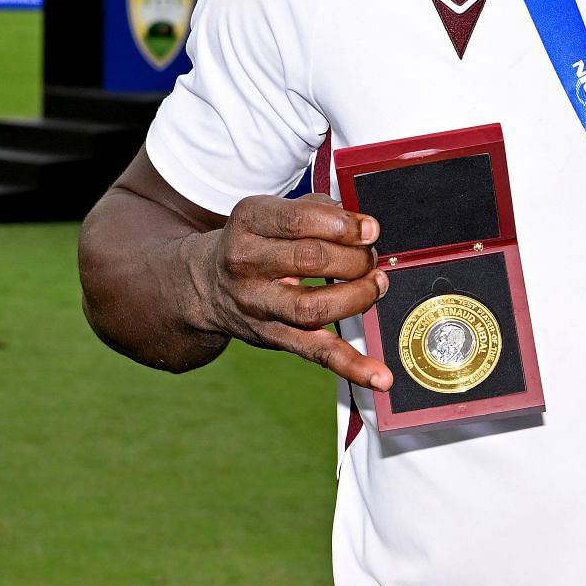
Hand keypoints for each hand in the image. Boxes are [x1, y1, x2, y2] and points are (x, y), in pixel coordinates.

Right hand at [187, 193, 392, 389]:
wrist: (208, 284)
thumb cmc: (254, 241)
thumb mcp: (271, 212)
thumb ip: (317, 208)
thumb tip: (361, 222)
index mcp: (249, 222)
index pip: (297, 222)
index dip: (341, 226)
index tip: (371, 229)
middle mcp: (246, 263)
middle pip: (310, 261)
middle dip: (354, 258)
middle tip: (371, 256)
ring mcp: (257, 305)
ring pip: (313, 308)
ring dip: (357, 297)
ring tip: (377, 285)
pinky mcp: (273, 337)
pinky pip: (316, 353)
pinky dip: (352, 366)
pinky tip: (378, 376)